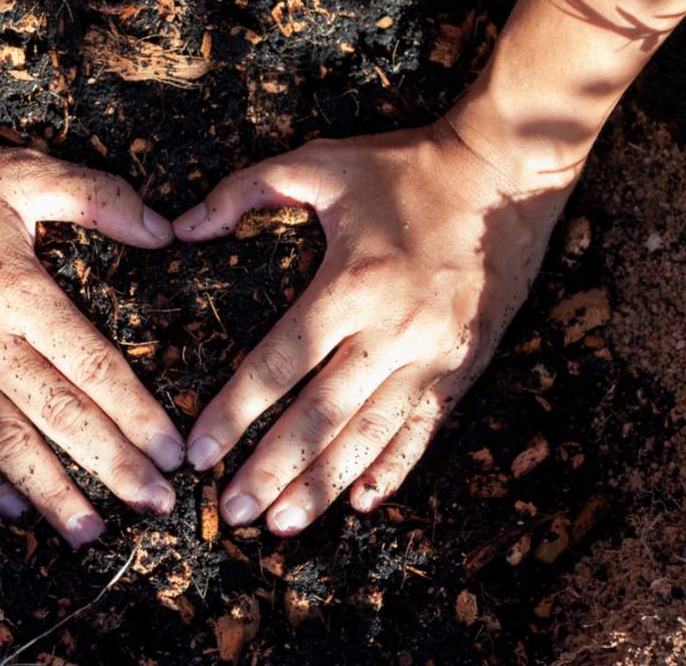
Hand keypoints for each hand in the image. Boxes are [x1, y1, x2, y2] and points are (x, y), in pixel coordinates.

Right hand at [0, 137, 183, 547]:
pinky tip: (16, 508)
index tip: (174, 452)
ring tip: (92, 535)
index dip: (139, 416)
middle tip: (157, 506)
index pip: (94, 369)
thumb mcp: (20, 171)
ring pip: (7, 448)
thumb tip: (165, 231)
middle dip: (115, 468)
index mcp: (18, 291)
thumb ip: (97, 198)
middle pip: (61, 419)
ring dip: (54, 495)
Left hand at [173, 119, 572, 535]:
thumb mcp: (321, 161)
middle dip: (273, 468)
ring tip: (282, 524)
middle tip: (232, 511)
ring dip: (324, 484)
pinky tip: (362, 501)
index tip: (199, 451)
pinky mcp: (462, 366)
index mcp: (352, 283)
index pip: (281, 362)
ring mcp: (433, 354)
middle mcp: (393, 330)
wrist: (507, 173)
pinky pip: (424, 428)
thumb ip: (245, 191)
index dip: (236, 411)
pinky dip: (393, 468)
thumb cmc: (405, 167)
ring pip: (370, 435)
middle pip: (322, 415)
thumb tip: (179, 227)